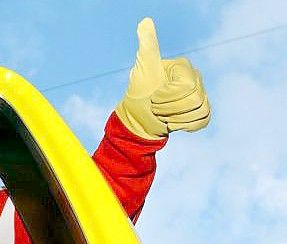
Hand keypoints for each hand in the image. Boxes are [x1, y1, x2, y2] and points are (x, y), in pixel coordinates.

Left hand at [115, 18, 210, 139]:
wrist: (138, 120)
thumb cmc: (139, 94)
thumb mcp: (143, 69)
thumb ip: (147, 46)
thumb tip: (145, 21)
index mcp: (183, 66)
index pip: (186, 85)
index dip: (167, 96)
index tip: (154, 95)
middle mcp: (195, 77)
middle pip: (194, 98)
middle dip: (169, 108)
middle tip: (156, 106)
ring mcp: (200, 94)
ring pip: (199, 110)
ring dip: (175, 118)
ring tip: (163, 114)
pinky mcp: (201, 111)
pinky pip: (203, 120)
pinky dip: (185, 125)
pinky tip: (173, 121)